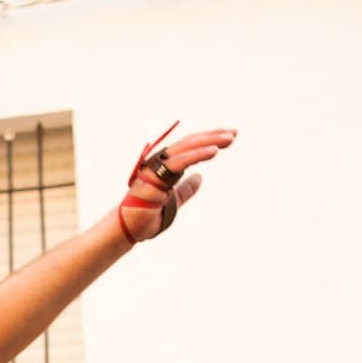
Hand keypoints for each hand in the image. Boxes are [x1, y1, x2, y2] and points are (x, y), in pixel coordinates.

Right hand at [119, 125, 237, 242]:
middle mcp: (161, 162)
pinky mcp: (155, 175)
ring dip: (209, 141)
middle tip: (234, 133)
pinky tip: (214, 151)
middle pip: (191, 143)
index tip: (228, 138)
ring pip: (187, 148)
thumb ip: (185, 190)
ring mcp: (157, 166)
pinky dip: (197, 155)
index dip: (209, 141)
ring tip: (229, 139)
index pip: (191, 148)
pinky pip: (180, 162)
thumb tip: (200, 177)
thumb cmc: (145, 218)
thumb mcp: (173, 202)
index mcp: (166, 166)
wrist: (128, 229)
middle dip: (213, 136)